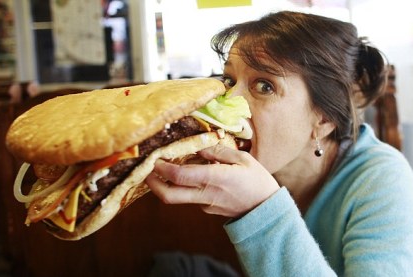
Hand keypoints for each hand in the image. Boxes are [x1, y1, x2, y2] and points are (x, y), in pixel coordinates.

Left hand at [145, 144, 279, 217]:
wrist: (266, 210)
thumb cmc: (257, 181)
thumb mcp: (242, 159)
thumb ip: (218, 152)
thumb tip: (198, 147)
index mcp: (215, 179)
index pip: (180, 176)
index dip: (162, 168)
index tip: (155, 159)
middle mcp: (205, 195)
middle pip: (169, 196)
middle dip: (153, 184)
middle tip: (147, 172)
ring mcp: (204, 205)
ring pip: (178, 196)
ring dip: (168, 184)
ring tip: (167, 168)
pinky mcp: (206, 209)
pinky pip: (190, 197)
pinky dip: (185, 186)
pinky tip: (191, 175)